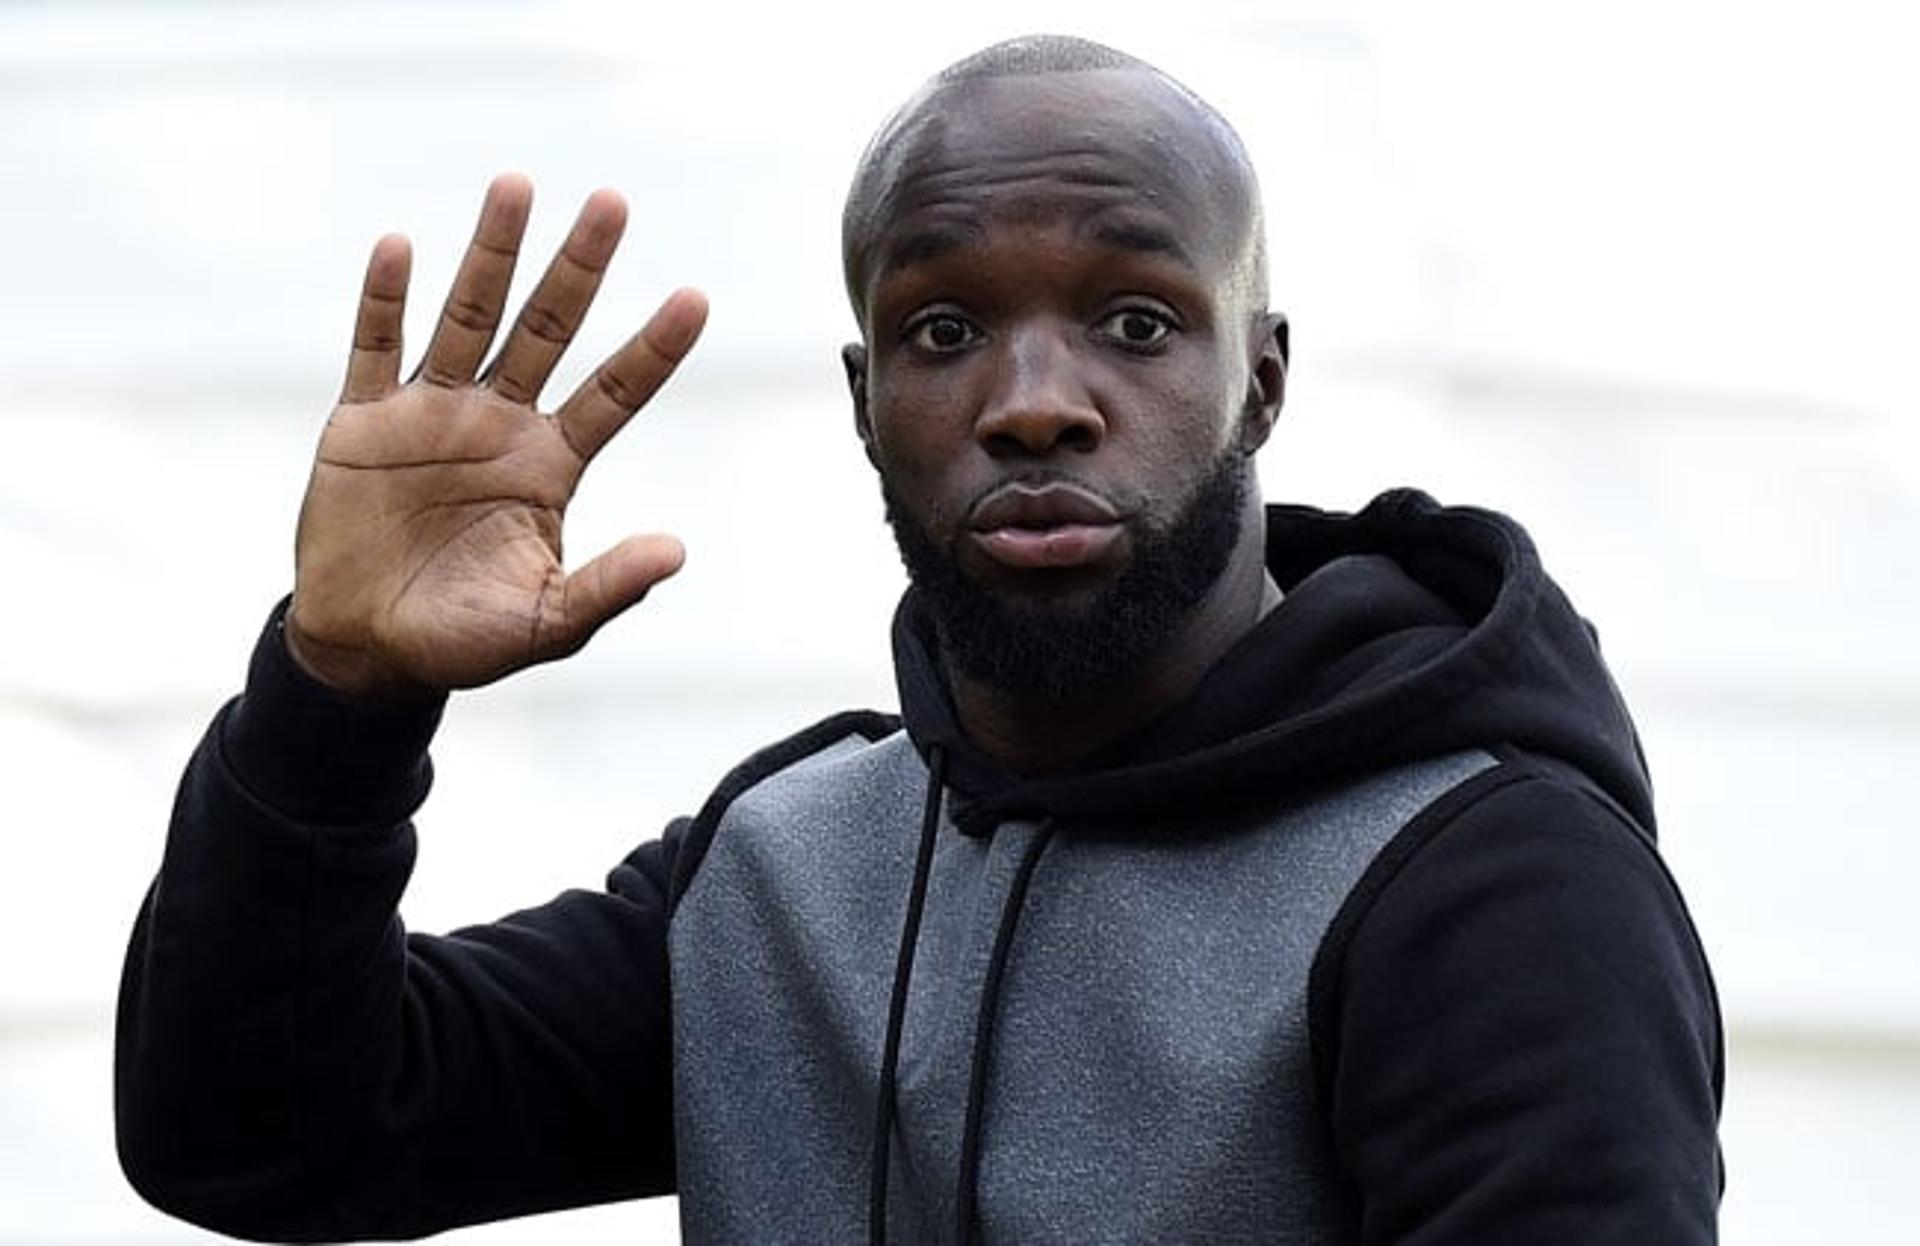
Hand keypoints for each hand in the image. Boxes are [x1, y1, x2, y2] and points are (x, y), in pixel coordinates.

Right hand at [285, 174, 706, 696]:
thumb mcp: (548, 622)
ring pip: (468, 317)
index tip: (696, 298)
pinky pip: (375, 348)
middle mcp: (499, 424)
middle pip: (549, 329)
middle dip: (579, 268)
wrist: (369, 649)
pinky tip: (400, 247)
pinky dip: (384, 300)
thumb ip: (608, 586)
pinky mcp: (364, 421)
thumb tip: (677, 552)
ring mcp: (430, 413)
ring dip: (491, 254)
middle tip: (613, 203)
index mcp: (550, 465)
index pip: (615, 393)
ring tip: (516, 186)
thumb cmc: (464, 639)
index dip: (653, 348)